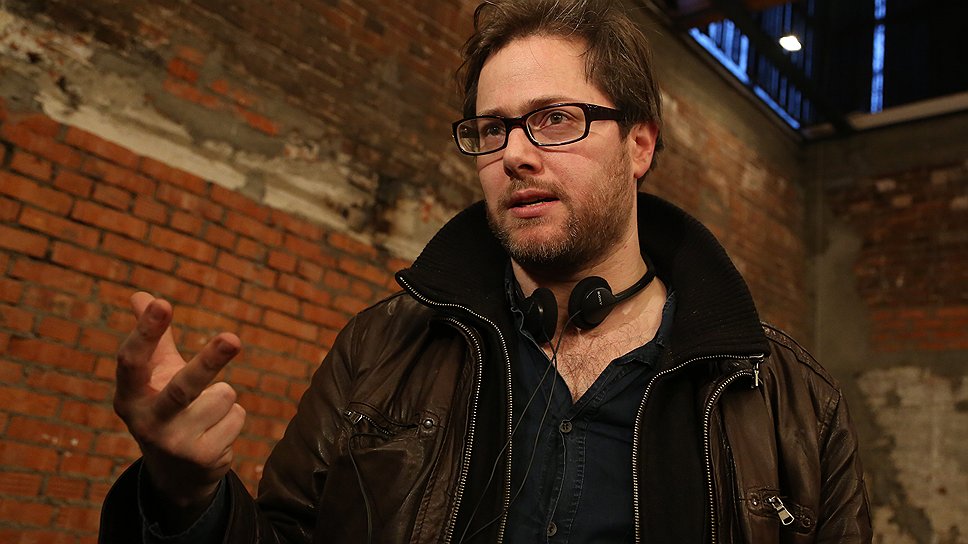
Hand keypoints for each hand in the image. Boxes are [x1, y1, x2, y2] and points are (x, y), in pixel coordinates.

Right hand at [113, 292, 244, 510]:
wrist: (178, 474)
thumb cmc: (167, 408)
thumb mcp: (156, 375)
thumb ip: (154, 338)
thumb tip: (142, 294)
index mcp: (130, 397)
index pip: (133, 361)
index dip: (146, 332)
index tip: (162, 303)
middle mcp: (147, 423)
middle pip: (183, 388)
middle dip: (209, 362)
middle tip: (234, 338)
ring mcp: (175, 443)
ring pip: (223, 395)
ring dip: (222, 396)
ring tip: (206, 413)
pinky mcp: (204, 457)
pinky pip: (236, 415)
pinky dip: (232, 417)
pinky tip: (215, 433)